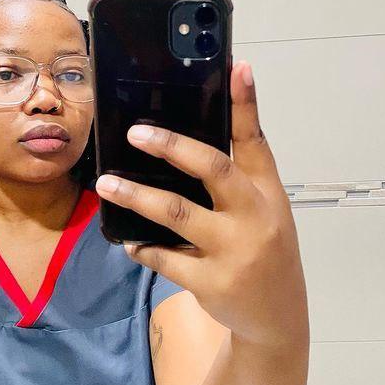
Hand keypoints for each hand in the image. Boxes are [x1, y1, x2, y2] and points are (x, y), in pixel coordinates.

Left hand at [94, 61, 307, 348]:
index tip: (236, 67)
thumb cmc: (265, 249)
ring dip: (137, 196)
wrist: (277, 316)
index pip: (256, 141)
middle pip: (213, 169)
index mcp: (268, 193)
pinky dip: (142, 247)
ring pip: (177, 213)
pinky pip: (164, 258)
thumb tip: (196, 134)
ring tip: (107, 184)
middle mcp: (255, 217)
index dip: (246, 103)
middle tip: (136, 133)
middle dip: (172, 146)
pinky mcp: (211, 282)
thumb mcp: (265, 209)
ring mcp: (234, 251)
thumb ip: (239, 172)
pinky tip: (128, 240)